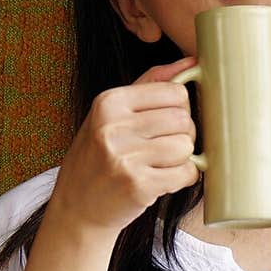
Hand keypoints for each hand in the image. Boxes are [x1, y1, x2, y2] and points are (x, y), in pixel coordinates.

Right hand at [50, 59, 200, 236]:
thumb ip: (151, 84)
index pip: (175, 92)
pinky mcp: (138, 185)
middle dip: (182, 134)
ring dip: (182, 158)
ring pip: (186, 146)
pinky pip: (186, 173)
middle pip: (184, 119)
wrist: (77, 208)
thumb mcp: (112, 114)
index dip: (179, 109)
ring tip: (159, 165)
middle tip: (163, 148)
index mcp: (109, 102)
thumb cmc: (99, 157)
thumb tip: (192, 62)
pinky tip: (163, 180)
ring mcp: (125, 157)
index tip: (166, 123)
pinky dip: (183, 178)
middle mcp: (114, 126)